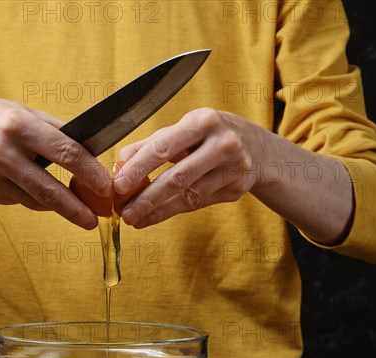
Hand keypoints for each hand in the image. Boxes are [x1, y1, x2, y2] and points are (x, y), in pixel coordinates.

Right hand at [0, 97, 111, 228]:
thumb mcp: (23, 112)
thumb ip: (55, 130)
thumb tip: (91, 151)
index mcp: (17, 125)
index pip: (65, 152)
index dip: (90, 173)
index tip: (106, 187)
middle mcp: (1, 151)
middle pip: (48, 188)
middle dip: (76, 208)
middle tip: (95, 220)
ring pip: (34, 200)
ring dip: (58, 205)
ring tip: (74, 208)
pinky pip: (17, 200)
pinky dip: (30, 197)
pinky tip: (28, 186)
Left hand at [114, 107, 264, 227]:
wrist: (257, 147)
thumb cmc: (207, 135)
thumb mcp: (182, 130)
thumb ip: (150, 145)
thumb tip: (119, 164)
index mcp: (203, 121)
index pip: (164, 147)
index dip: (139, 168)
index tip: (118, 186)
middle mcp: (223, 143)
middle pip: (178, 176)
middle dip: (147, 197)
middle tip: (124, 212)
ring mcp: (234, 168)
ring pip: (189, 195)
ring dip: (157, 210)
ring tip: (134, 218)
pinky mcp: (237, 189)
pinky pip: (198, 203)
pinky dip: (172, 212)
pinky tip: (152, 217)